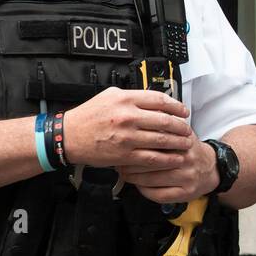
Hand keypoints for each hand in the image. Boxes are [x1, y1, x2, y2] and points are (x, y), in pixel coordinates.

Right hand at [62, 87, 192, 169]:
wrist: (68, 136)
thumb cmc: (88, 116)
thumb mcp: (109, 96)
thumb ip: (132, 96)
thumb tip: (154, 99)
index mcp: (125, 99)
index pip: (160, 100)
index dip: (177, 106)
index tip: (183, 112)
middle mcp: (127, 116)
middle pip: (165, 121)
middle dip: (181, 126)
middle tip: (188, 129)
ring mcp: (127, 137)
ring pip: (162, 139)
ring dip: (178, 143)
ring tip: (186, 144)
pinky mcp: (125, 154)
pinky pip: (152, 157)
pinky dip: (167, 159)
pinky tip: (174, 158)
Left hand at [117, 131, 218, 203]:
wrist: (212, 168)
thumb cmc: (190, 151)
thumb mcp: (181, 133)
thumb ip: (164, 127)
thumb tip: (138, 123)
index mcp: (184, 141)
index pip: (155, 142)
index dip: (136, 145)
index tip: (123, 146)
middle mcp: (187, 159)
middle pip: (151, 161)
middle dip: (130, 163)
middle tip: (119, 162)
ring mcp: (187, 177)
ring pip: (152, 179)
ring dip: (133, 178)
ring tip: (125, 173)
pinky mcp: (185, 193)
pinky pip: (159, 194)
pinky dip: (144, 191)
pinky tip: (139, 185)